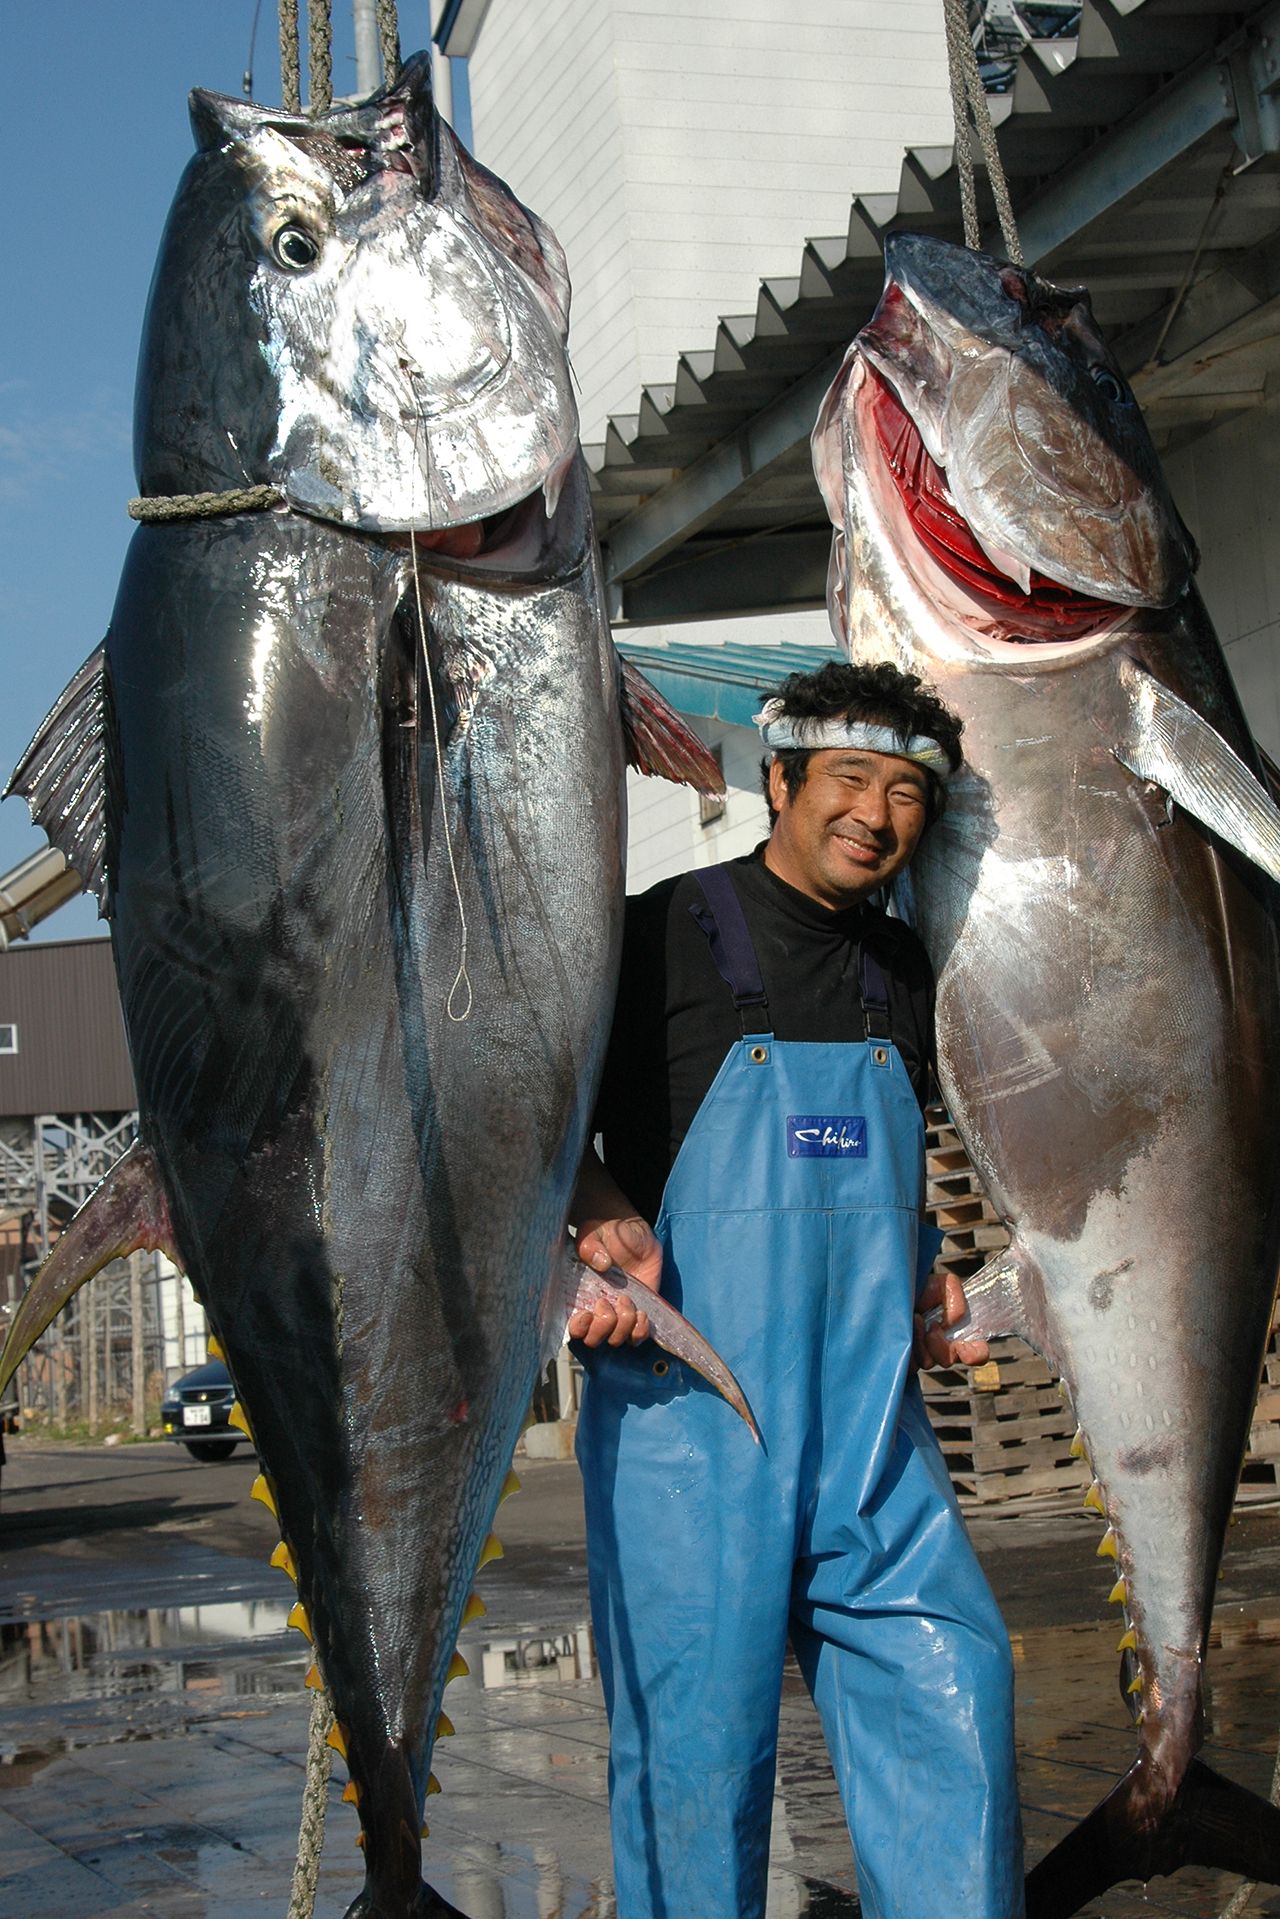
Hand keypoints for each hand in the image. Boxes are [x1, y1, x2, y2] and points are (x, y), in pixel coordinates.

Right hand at [569, 1216, 661, 1346]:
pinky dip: (640, 1330)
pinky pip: (639, 1335)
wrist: (632, 1231)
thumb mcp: (592, 1234)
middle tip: (607, 1302)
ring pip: (617, 1340)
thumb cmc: (606, 1232)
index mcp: (579, 1296)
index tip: (587, 1313)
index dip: (579, 1328)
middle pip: (594, 1340)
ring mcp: (619, 1313)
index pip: (573, 1327)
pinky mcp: (640, 1311)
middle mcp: (597, 1310)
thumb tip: (601, 1262)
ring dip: (623, 1325)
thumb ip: (589, 1246)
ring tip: (626, 1300)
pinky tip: (641, 1314)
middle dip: (603, 1326)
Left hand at [913, 1269, 988, 1370]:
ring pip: (928, 1362)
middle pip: (948, 1361)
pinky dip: (908, 1344)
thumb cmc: (920, 1288)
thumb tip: (953, 1321)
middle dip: (940, 1346)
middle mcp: (941, 1347)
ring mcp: (922, 1354)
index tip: (962, 1347)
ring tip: (915, 1318)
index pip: (977, 1354)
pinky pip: (910, 1364)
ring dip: (921, 1339)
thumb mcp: (943, 1284)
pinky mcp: (905, 1358)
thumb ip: (956, 1298)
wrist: (894, 1289)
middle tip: (932, 1326)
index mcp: (957, 1333)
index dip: (975, 1355)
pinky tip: (904, 1327)